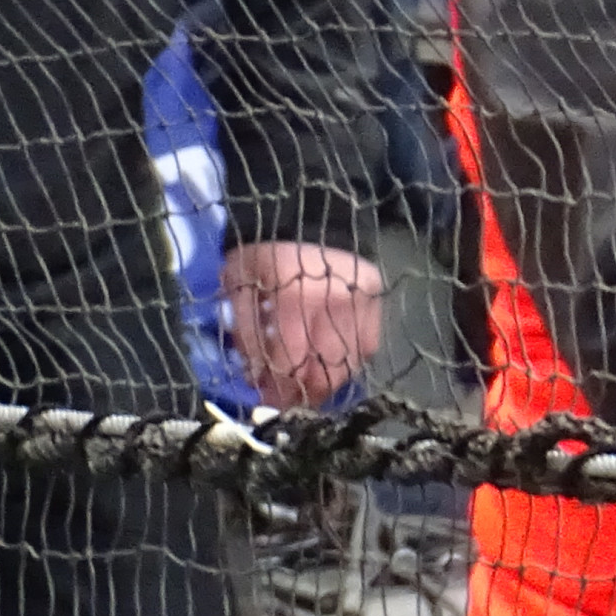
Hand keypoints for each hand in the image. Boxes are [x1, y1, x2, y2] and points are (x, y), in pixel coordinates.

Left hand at [222, 243, 387, 408]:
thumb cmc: (265, 252)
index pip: (293, 360)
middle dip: (306, 393)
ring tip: (309, 386)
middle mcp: (334, 301)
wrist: (308, 214)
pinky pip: (368, 345)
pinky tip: (331, 361)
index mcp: (295, 297)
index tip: (268, 401)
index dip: (281, 389)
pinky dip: (350, 360)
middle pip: (327, 368)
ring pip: (351, 361)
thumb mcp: (239, 286)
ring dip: (329, 382)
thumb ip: (245, 333)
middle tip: (289, 400)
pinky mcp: (376, 298)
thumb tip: (254, 378)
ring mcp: (361, 300)